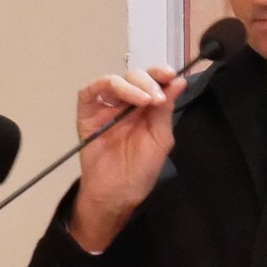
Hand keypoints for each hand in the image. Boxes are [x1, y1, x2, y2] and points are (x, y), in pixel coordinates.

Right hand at [67, 66, 185, 253]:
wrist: (117, 193)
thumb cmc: (140, 170)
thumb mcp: (160, 139)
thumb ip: (166, 110)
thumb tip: (179, 81)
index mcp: (146, 107)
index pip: (153, 81)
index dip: (161, 73)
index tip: (172, 75)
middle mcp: (126, 103)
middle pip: (135, 76)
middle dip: (149, 81)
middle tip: (157, 98)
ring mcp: (105, 107)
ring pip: (115, 80)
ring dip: (132, 85)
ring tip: (145, 100)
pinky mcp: (87, 113)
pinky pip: (90, 91)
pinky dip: (105, 86)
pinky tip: (121, 94)